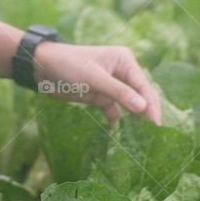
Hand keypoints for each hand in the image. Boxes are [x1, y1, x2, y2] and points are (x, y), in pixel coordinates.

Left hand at [32, 42, 161, 125]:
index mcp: (124, 60)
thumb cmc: (69, 65)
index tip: (157, 125)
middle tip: (153, 136)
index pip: (143, 85)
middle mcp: (121, 71)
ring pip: (128, 105)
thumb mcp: (95, 78)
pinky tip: (117, 134)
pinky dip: (116, 121)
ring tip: (141, 139)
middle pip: (139, 96)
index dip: (151, 105)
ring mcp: (111, 85)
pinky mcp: (100, 96)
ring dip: (133, 119)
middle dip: (146, 113)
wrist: (42, 68)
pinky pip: (114, 111)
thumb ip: (119, 93)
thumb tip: (144, 108)